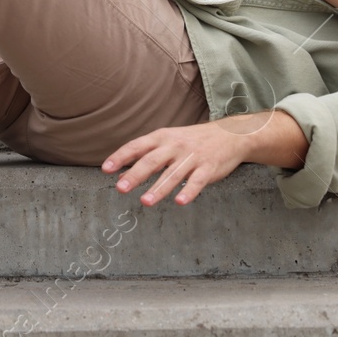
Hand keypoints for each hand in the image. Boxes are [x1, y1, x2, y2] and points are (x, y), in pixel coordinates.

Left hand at [101, 119, 252, 207]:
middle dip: (135, 175)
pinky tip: (180, 201)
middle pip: (152, 161)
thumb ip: (146, 156)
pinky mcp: (208, 168)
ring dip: (159, 188)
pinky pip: (197, 181)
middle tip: (121, 188)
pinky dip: (189, 191)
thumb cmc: (193, 140)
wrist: (231, 134)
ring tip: (145, 202)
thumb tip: (121, 174)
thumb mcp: (169, 141)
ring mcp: (193, 156)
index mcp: (162, 137)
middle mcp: (175, 146)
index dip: (121, 157)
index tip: (106, 169)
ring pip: (173, 174)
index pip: (137, 146)